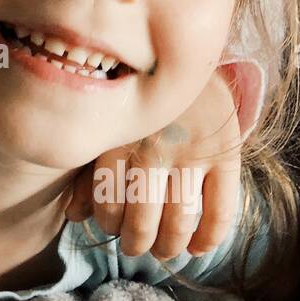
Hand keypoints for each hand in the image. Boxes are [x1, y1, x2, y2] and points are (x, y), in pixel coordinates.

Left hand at [63, 69, 241, 259]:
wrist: (187, 51)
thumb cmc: (137, 97)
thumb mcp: (109, 124)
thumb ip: (91, 167)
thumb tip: (74, 215)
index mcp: (118, 137)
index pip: (109, 204)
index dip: (109, 226)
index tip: (113, 228)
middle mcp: (154, 145)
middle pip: (143, 219)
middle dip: (137, 243)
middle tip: (137, 247)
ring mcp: (193, 150)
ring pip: (179, 220)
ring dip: (169, 245)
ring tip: (164, 249)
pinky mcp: (225, 152)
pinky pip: (221, 209)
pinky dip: (209, 237)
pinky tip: (199, 246)